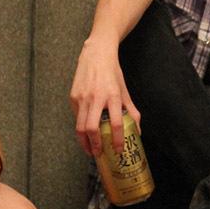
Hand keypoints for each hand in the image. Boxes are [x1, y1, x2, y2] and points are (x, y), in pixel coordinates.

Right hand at [69, 37, 139, 156]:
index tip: (119, 151)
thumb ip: (131, 111)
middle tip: (99, 154)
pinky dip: (81, 128)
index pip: (116, 123)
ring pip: (80, 126)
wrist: (96, 54)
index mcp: (112, 96)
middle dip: (95, 145)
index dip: (118, 140)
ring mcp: (82, 98)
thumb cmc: (112, 74)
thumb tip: (136, 131)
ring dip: (84, 142)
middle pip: (92, 128)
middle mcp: (96, 98)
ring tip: (90, 150)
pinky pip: (76, 117)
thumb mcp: (124, 91)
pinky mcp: (73, 97)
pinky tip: (85, 134)